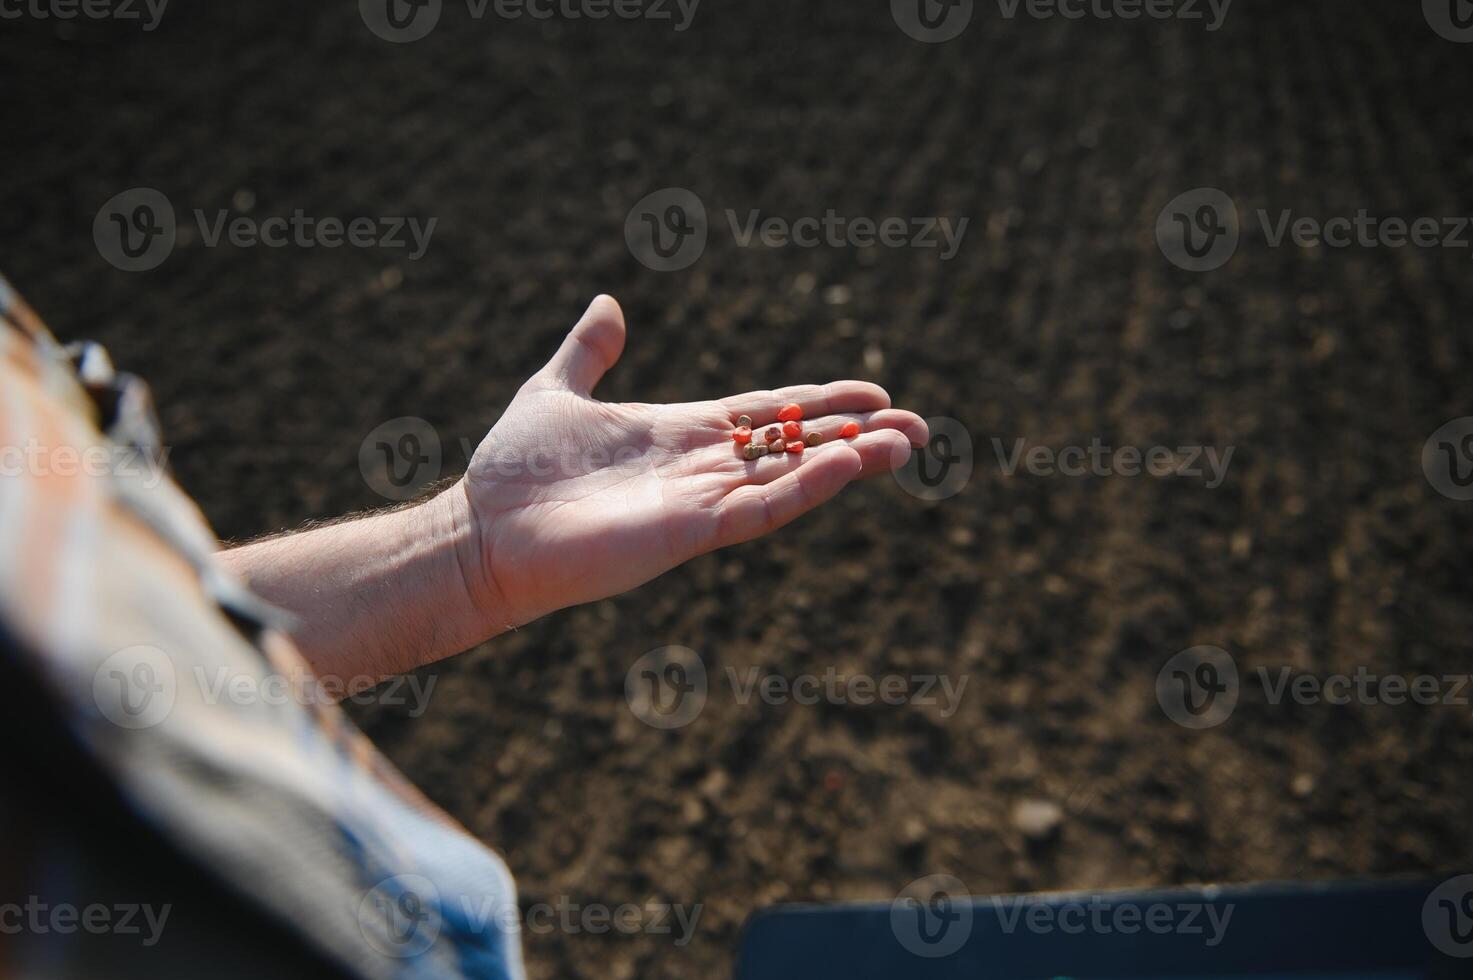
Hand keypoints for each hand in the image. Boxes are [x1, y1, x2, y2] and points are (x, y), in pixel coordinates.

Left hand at [452, 296, 927, 629]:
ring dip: (851, 461)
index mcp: (681, 433)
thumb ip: (588, 351)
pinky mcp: (689, 530)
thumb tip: (608, 302)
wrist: (482, 530)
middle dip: (857, 435)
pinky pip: (760, 507)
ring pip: (792, 478)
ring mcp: (700, 500)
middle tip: (919, 427)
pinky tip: (847, 462)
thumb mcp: (555, 389)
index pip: (769, 414)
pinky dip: (806, 486)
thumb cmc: (513, 470)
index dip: (821, 402)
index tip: (874, 391)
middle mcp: (701, 468)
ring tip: (906, 443)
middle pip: (797, 447)